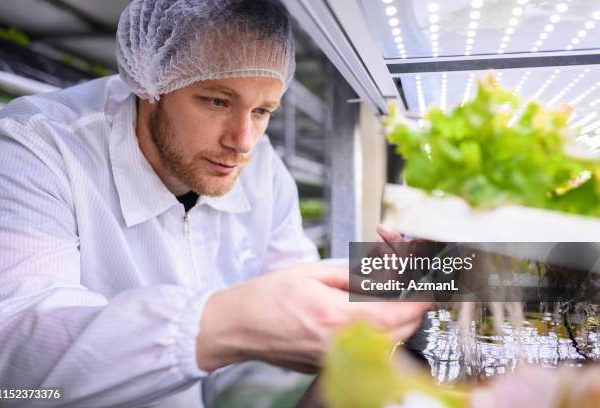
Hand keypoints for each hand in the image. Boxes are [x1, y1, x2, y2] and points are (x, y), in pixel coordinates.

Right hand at [196, 263, 430, 372]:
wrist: (239, 326)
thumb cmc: (268, 297)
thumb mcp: (312, 272)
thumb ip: (353, 275)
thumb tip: (381, 276)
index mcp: (338, 315)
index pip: (398, 311)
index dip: (420, 298)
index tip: (428, 287)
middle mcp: (341, 344)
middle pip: (399, 332)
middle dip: (413, 309)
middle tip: (411, 289)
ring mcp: (336, 360)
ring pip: (386, 345)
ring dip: (397, 323)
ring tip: (389, 300)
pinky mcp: (329, 367)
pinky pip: (366, 354)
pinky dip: (378, 336)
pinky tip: (366, 318)